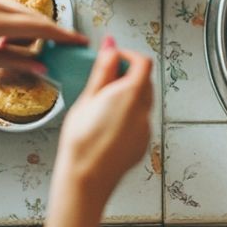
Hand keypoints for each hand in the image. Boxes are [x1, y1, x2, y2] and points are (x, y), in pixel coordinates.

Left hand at [0, 0, 86, 71]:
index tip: (79, 41)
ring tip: (22, 51)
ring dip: (30, 31)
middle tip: (59, 50)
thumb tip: (42, 66)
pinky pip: (9, 10)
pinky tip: (8, 41)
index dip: (63, 36)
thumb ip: (17, 61)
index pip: (39, 27)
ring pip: (23, 13)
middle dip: (48, 34)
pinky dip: (16, 24)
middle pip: (35, 17)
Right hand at [53, 37, 153, 210]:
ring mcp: (146, 129)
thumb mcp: (87, 99)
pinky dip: (129, 116)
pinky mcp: (143, 144)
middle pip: (145, 82)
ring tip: (102, 106)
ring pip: (143, 102)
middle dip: (128, 76)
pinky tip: (108, 125)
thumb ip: (103, 70)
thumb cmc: (81, 142)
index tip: (114, 58)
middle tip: (104, 82)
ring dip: (129, 96)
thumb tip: (111, 47)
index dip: (129, 56)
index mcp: (131, 94)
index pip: (143, 62)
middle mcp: (144, 111)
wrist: (86, 179)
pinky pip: (140, 122)